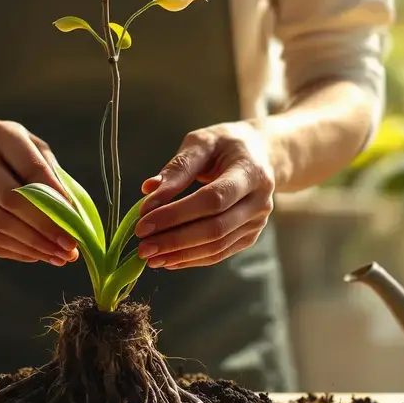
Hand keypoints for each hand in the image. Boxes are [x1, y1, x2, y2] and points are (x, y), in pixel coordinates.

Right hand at [0, 119, 79, 265]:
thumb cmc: (13, 151)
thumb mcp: (35, 148)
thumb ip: (54, 176)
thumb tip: (73, 216)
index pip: (31, 169)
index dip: (55, 197)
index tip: (76, 220)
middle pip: (10, 201)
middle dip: (44, 228)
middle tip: (70, 246)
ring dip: (34, 246)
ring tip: (60, 256)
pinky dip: (19, 252)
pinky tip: (40, 255)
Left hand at [135, 122, 274, 268]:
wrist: (261, 154)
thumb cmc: (226, 144)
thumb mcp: (202, 143)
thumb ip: (178, 167)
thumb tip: (149, 190)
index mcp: (251, 172)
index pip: (212, 199)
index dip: (176, 214)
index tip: (143, 223)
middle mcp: (259, 201)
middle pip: (215, 228)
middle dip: (175, 240)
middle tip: (142, 247)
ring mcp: (257, 222)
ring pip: (217, 246)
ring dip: (180, 254)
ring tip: (150, 256)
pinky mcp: (250, 236)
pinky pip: (219, 253)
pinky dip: (192, 258)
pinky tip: (168, 259)